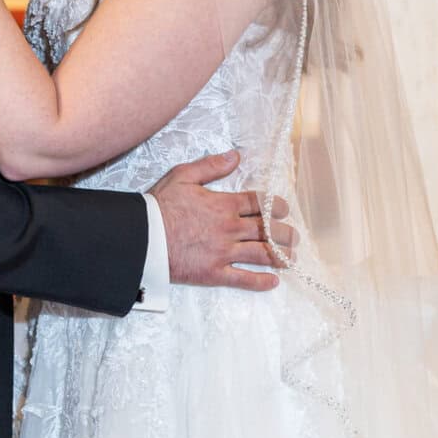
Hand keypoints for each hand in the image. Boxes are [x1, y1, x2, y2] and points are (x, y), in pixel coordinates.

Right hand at [151, 150, 296, 292]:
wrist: (144, 237)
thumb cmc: (161, 206)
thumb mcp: (183, 175)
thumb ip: (211, 165)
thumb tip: (235, 155)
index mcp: (224, 204)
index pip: (259, 203)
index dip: (276, 206)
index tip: (285, 209)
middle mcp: (229, 228)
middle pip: (266, 230)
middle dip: (285, 233)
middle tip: (294, 236)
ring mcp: (223, 252)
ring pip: (260, 254)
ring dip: (280, 256)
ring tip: (291, 258)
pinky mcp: (214, 273)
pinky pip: (243, 279)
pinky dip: (260, 281)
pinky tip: (273, 281)